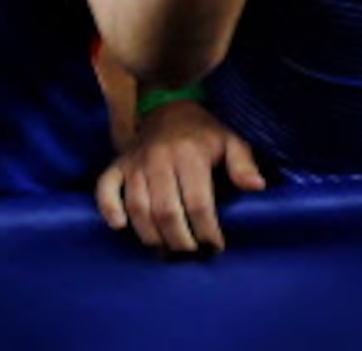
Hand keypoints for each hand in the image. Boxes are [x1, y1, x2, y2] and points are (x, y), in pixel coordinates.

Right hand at [95, 94, 265, 254]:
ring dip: (151, 237)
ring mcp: (135, 163)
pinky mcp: (117, 166)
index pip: (198, 203)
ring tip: (167, 251)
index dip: (207, 231)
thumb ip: (243, 164)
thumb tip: (256, 187)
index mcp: (189, 154)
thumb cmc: (202, 133)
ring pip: (138, 208)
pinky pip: (105, 189)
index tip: (215, 247)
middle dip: (180, 241)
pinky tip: (121, 227)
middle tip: (191, 254)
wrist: (167, 108)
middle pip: (166, 212)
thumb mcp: (230, 141)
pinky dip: (110, 209)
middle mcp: (159, 159)